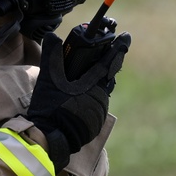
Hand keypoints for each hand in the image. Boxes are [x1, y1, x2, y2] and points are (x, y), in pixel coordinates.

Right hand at [25, 31, 130, 168]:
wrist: (50, 140)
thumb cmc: (50, 108)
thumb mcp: (48, 80)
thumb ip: (51, 56)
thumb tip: (52, 35)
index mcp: (94, 86)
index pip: (109, 63)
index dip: (118, 48)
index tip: (126, 37)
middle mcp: (101, 99)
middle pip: (106, 77)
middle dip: (104, 65)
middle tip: (102, 53)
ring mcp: (99, 113)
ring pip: (102, 91)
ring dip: (97, 82)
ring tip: (88, 74)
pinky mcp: (95, 123)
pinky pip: (97, 104)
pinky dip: (92, 96)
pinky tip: (82, 94)